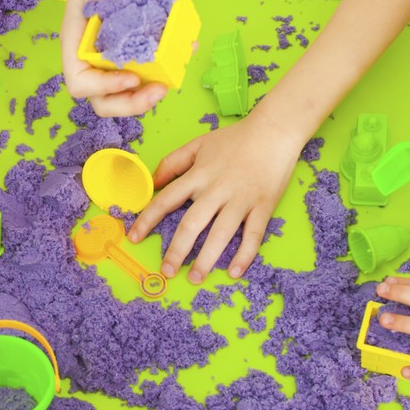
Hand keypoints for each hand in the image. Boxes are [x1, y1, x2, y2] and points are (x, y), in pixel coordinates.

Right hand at [54, 0, 165, 116]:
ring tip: (174, 78)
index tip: (131, 76)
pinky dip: (171, 68)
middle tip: (159, 90)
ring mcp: (116, 60)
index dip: (103, 88)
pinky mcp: (136, 54)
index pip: (80, 82)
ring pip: (129, 94)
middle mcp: (94, 59)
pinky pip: (151, 72)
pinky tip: (187, 49)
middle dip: (131, 103)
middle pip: (104, 100)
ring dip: (151, 94)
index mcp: (76, 45)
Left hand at [129, 115, 299, 280]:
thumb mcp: (199, 143)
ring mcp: (241, 200)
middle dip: (177, 250)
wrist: (275, 131)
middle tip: (167, 271)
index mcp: (199, 175)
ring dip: (207, 259)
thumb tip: (154, 181)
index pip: (166, 200)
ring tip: (195, 278)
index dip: (148, 220)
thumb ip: (174, 162)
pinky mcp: (263, 206)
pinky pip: (253, 235)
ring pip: (220, 235)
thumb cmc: (236, 138)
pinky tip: (234, 272)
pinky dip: (244, 255)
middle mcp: (217, 190)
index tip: (134, 238)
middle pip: (191, 224)